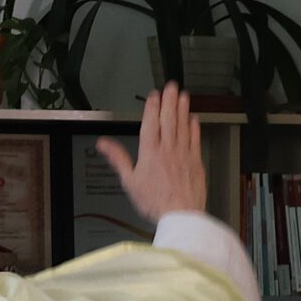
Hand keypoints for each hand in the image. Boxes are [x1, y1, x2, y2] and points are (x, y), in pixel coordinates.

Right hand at [98, 84, 206, 222]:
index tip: (153, 95)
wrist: (181, 215)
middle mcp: (168, 150)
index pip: (150, 123)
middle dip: (169, 101)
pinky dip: (194, 128)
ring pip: (183, 126)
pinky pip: (195, 140)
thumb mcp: (129, 181)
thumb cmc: (156, 202)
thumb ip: (118, 159)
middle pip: (168, 120)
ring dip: (182, 109)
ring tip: (183, 95)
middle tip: (171, 86)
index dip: (152, 107)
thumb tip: (103, 144)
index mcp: (150, 153)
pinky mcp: (196, 162)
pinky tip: (194, 119)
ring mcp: (184, 154)